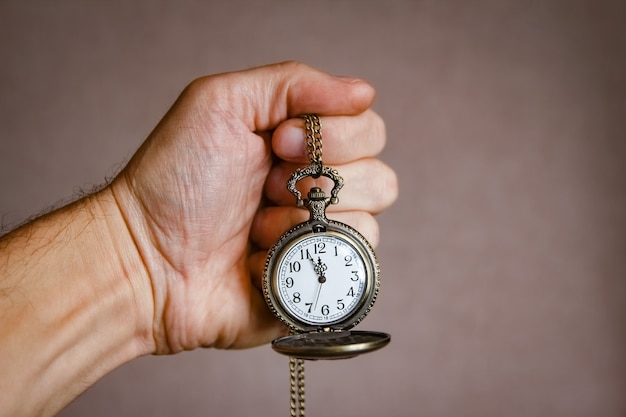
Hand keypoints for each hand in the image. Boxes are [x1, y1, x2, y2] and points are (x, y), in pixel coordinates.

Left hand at [110, 61, 397, 353]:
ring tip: (256, 228)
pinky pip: (350, 267)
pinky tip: (260, 258)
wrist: (146, 260)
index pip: (368, 129)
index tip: (279, 142)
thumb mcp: (222, 103)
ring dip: (303, 221)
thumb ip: (293, 82)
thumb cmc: (173, 182)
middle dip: (318, 182)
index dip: (333, 136)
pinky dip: (300, 257)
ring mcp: (319, 238)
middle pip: (380, 177)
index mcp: (304, 146)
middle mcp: (318, 190)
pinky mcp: (314, 281)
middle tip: (265, 186)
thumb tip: (363, 92)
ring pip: (369, 223)